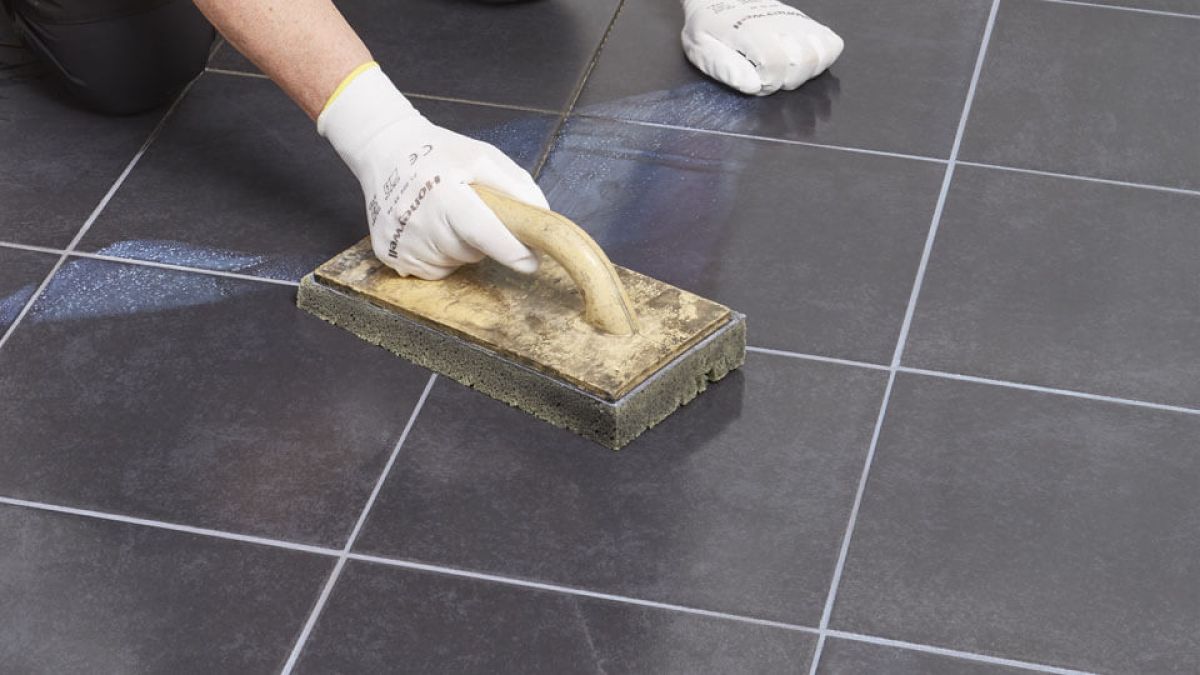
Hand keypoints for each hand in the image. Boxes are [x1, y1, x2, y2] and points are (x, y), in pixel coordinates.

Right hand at [318, 65, 546, 278]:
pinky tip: (429, 228)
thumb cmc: (439, 153)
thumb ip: (517, 186)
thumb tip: (541, 218)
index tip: (532, 261)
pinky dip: (438, 255)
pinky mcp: (388, 255)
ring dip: (459, 247)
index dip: (511, 251)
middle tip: (470, 211)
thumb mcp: (483, 157)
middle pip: (471, 252)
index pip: (483, 232)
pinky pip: (431, 270)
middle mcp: (417, 221)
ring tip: (444, 215)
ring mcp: (400, 242)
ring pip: (453, 263)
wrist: (385, 151)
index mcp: (444, 193)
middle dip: (482, 240)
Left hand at [681, 0, 843, 95]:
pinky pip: (832, 45)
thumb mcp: (701, 47)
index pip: (775, 64)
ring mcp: (798, 22)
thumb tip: (751, 85)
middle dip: (785, 80)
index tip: (755, 82)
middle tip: (767, 77)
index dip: (767, 82)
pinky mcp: (808, 24)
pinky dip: (822, 59)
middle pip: (802, 63)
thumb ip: (723, 66)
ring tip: (784, 71)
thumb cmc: (710, 26)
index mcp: (751, 31)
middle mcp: (780, 24)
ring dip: (804, 73)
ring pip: (820, 55)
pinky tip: (801, 62)